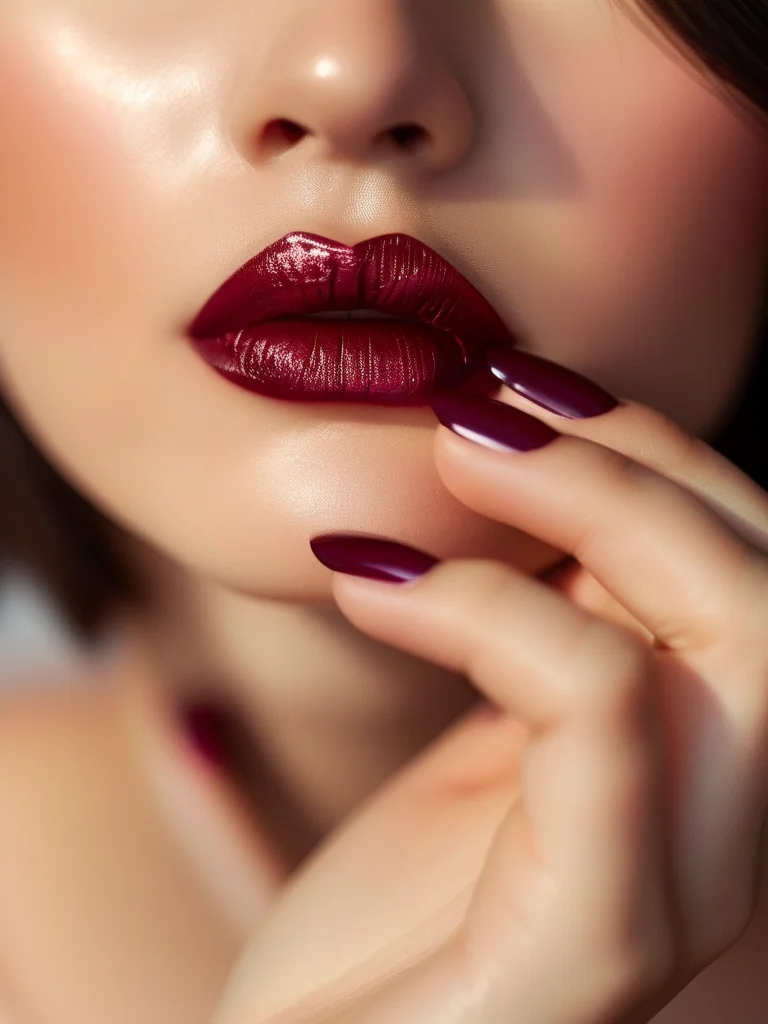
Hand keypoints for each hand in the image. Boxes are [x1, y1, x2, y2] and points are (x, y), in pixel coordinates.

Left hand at [214, 351, 767, 1023]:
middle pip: (767, 590)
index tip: (520, 385)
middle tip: (484, 403)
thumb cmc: (382, 923)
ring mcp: (673, 896)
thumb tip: (542, 497)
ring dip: (589, 508)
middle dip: (634, 463)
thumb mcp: (478, 748)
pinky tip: (370, 577)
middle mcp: (721, 836)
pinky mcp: (594, 947)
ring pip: (737, 643)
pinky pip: (602, 726)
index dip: (654, 456)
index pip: (747, 575)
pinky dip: (490, 613)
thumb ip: (540, 648)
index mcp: (697, 778)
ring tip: (450, 455)